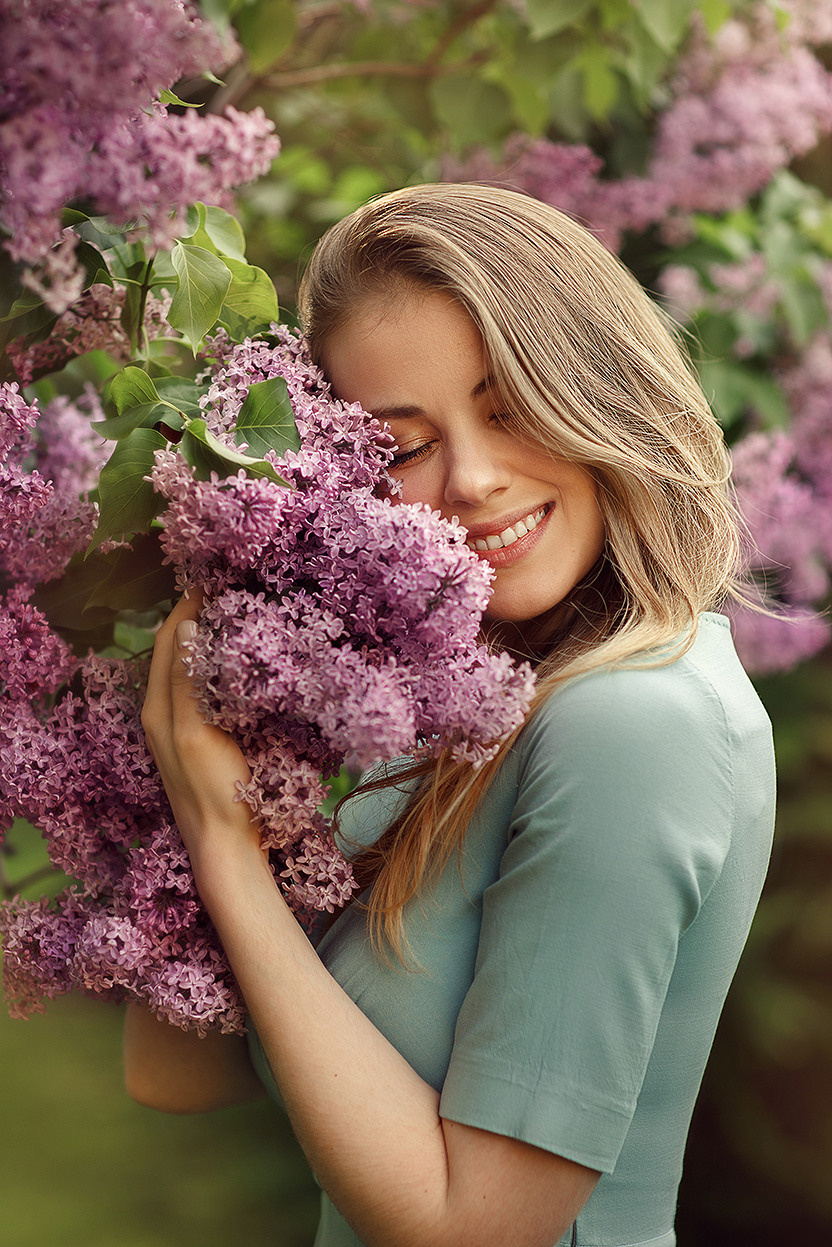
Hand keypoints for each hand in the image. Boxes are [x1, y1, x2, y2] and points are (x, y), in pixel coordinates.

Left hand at [142, 590, 261, 860]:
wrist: (225, 846)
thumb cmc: (212, 791)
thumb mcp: (195, 732)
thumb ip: (187, 681)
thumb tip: (185, 625)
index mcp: (156, 706)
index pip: (166, 639)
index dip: (185, 606)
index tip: (212, 578)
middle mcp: (164, 711)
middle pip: (175, 650)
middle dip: (197, 617)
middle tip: (228, 590)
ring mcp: (183, 726)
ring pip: (191, 668)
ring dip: (209, 640)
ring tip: (237, 615)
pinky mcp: (203, 738)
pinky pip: (206, 688)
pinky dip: (219, 666)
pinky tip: (241, 663)